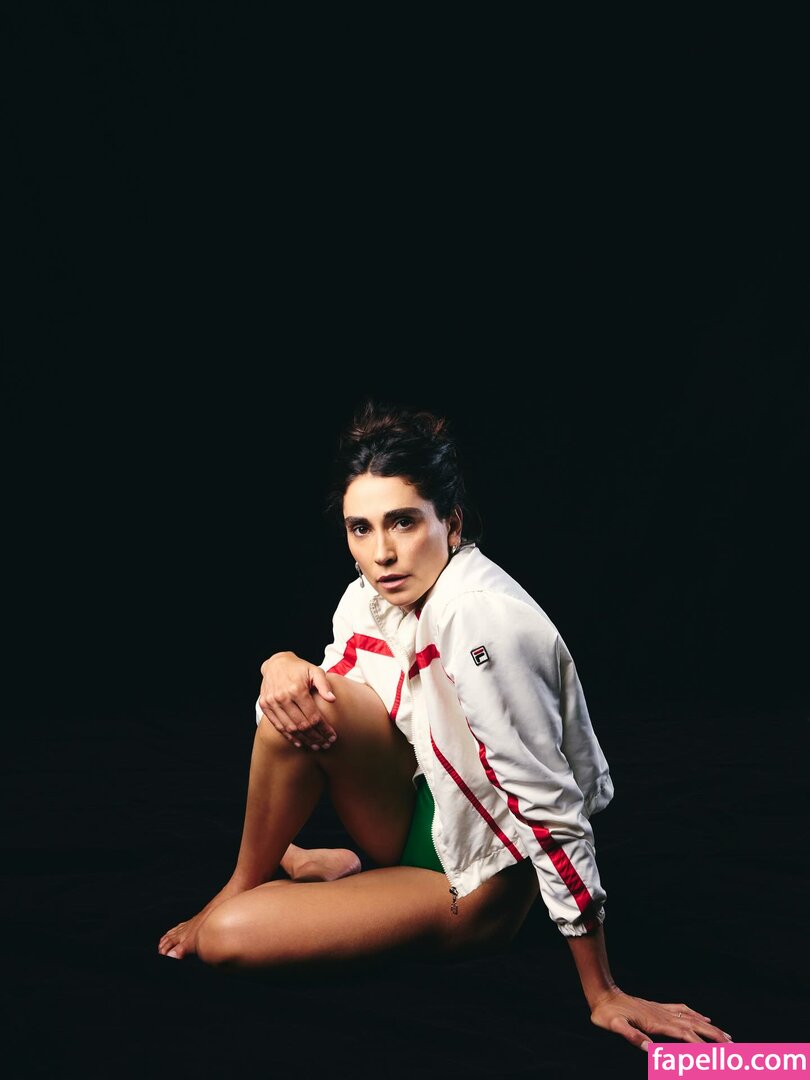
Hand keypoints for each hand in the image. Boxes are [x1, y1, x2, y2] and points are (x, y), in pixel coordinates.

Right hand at [259, 652, 337, 750]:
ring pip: (290, 728)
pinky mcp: (265, 705)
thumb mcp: (315, 671)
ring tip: (315, 746)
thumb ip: (324, 685)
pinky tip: (299, 742)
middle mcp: (283, 697)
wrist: (276, 662)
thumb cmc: (299, 668)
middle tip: (326, 744)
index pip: (313, 716)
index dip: (324, 729)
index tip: (332, 737)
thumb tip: (332, 700)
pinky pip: (278, 725)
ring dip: (304, 739)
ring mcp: (272, 702)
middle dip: (316, 737)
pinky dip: (289, 736)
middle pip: (302, 725)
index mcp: (297, 689)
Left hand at [589, 987, 732, 1051]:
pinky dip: (697, 1015)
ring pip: (693, 1019)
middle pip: (696, 1026)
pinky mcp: (658, 1008)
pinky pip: (683, 1010)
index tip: (717, 1057)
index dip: (702, 1047)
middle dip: (715, 1037)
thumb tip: (651, 1050)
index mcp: (658, 1023)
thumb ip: (633, 1036)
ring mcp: (662, 1010)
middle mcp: (664, 1015)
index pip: (686, 1036)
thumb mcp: (616, 1027)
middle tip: (733, 1048)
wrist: (603, 995)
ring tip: (727, 1037)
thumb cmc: (608, 1015)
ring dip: (710, 1028)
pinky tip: (704, 1018)